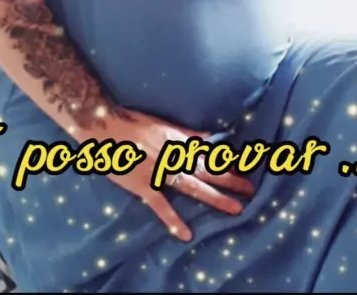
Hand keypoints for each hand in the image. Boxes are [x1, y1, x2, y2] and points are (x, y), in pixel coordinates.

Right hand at [103, 110, 254, 241]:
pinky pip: (161, 205)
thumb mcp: (164, 123)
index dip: (227, 162)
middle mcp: (174, 156)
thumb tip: (209, 135)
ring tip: (235, 208)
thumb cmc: (133, 122)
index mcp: (179, 141)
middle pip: (208, 170)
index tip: (245, 169)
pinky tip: (186, 234)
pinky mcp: (144, 185)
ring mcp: (160, 172)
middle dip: (231, 180)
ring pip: (193, 187)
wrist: (105, 127)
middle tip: (251, 190)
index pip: (209, 154)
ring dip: (215, 197)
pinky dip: (173, 220)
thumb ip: (187, 132)